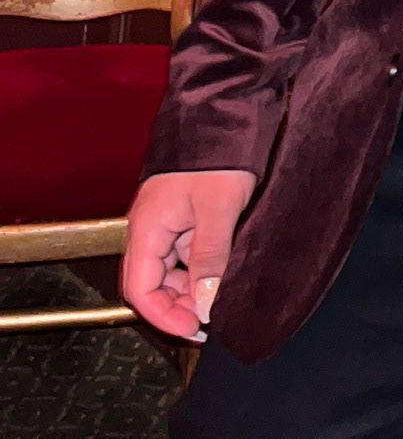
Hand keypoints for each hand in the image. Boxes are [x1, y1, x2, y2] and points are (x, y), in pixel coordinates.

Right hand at [122, 169, 256, 341]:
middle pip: (151, 283)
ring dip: (190, 286)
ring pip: (169, 269)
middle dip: (177, 304)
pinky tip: (222, 270)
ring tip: (221, 294)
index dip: (164, 316)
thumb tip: (204, 306)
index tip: (196, 328)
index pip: (140, 290)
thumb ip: (209, 259)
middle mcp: (149, 228)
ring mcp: (165, 221)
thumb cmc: (218, 155)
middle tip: (212, 316)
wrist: (226, 111)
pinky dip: (199, 267)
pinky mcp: (183, 213)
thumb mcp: (218, 210)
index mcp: (146, 229)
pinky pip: (183, 251)